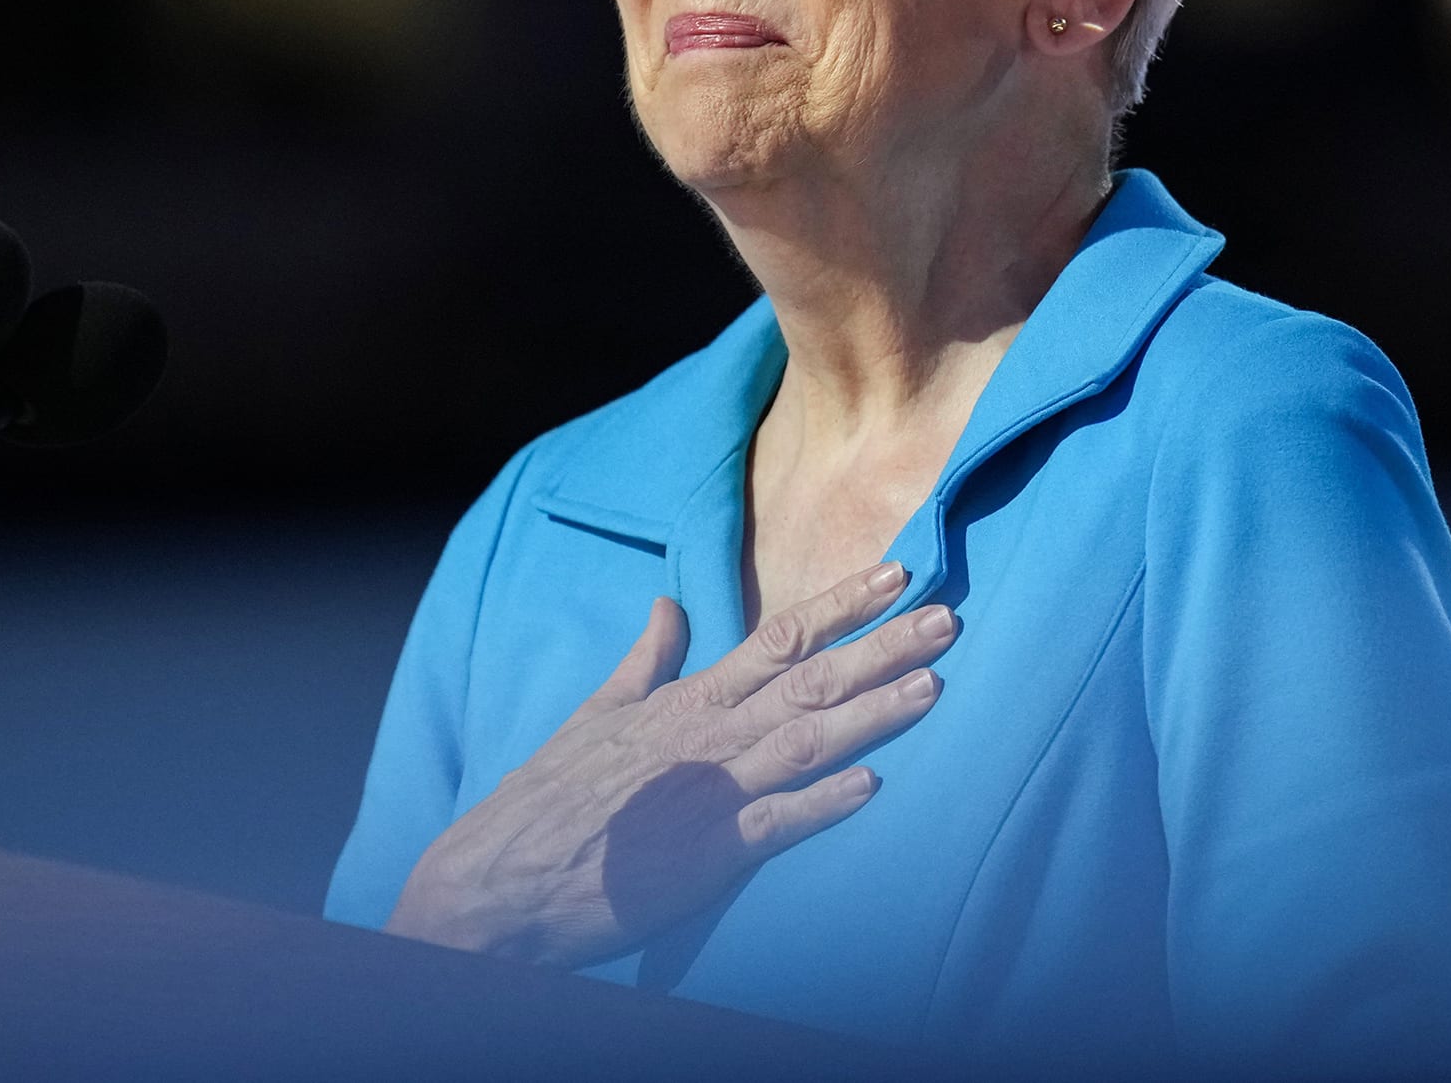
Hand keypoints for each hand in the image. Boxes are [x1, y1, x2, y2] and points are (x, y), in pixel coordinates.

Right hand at [384, 561, 956, 968]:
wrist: (501, 878)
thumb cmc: (552, 798)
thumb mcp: (599, 713)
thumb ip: (647, 659)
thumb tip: (671, 604)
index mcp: (687, 702)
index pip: (779, 638)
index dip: (842, 605)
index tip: (896, 573)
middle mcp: (707, 737)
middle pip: (811, 681)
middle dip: (882, 647)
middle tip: (950, 617)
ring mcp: (709, 794)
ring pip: (807, 742)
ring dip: (873, 714)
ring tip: (934, 685)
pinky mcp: (704, 855)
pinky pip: (774, 825)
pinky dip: (822, 805)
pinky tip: (871, 787)